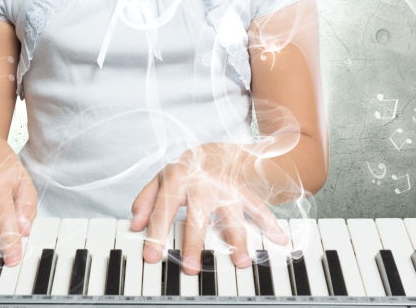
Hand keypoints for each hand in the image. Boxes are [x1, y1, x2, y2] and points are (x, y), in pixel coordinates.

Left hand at [129, 142, 289, 275]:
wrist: (217, 148)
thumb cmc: (186, 169)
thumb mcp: (161, 179)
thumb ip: (146, 200)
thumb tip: (135, 225)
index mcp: (177, 178)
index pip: (163, 209)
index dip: (156, 233)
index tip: (151, 257)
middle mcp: (201, 183)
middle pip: (197, 216)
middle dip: (194, 242)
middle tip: (191, 268)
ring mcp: (225, 187)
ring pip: (232, 215)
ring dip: (237, 239)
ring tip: (241, 262)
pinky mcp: (244, 191)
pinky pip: (258, 207)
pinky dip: (271, 223)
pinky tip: (281, 239)